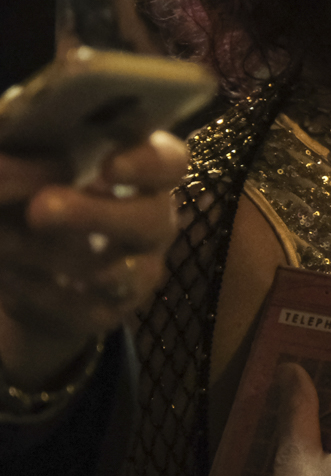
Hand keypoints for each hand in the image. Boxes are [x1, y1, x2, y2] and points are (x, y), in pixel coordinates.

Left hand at [0, 132, 187, 388]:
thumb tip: (5, 166)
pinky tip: (10, 278)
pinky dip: (41, 292)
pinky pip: (85, 309)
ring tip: (4, 242)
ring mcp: (139, 269)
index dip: (148, 165)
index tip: (109, 166)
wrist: (26, 266)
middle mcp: (152, 220)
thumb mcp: (31, 174)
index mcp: (142, 172)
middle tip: (40, 209)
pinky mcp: (111, 311)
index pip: (169, 163)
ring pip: (123, 272)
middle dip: (95, 215)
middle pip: (152, 220)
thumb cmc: (38, 198)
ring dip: (54, 257)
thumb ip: (27, 167)